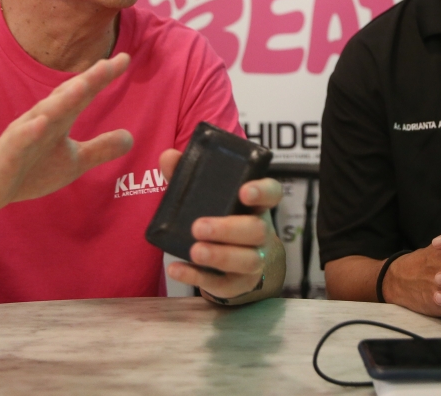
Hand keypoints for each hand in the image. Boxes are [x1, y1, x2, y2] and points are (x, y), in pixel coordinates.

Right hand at [0, 54, 133, 216]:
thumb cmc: (29, 169)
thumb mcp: (73, 162)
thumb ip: (100, 148)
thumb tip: (131, 137)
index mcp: (58, 120)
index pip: (83, 94)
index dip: (102, 77)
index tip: (124, 58)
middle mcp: (41, 120)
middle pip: (66, 96)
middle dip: (87, 80)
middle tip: (108, 64)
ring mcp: (22, 136)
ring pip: (43, 114)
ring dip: (62, 100)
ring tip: (83, 85)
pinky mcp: (5, 156)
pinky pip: (18, 142)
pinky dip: (29, 132)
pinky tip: (41, 123)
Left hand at [160, 148, 283, 300]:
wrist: (232, 262)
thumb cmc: (219, 216)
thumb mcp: (205, 194)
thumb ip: (187, 174)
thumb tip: (168, 156)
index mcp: (256, 205)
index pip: (272, 193)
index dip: (262, 191)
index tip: (244, 192)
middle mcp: (261, 232)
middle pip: (257, 230)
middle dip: (228, 229)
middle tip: (198, 226)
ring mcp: (254, 260)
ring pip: (248, 260)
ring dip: (220, 256)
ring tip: (194, 251)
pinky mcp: (238, 283)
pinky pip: (223, 284)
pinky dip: (197, 277)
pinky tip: (177, 269)